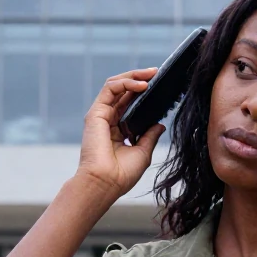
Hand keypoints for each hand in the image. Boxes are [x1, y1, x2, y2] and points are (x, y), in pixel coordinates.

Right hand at [74, 68, 166, 199]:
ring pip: (116, 85)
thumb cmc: (122, 174)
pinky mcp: (96, 113)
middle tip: (157, 72)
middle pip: (124, 91)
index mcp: (118, 131)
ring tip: (151, 74)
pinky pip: (110, 89)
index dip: (144, 93)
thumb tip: (160, 124)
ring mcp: (101, 115)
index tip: (160, 86)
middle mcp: (109, 121)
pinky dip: (126, 82)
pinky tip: (141, 85)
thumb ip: (150, 136)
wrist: (106, 183)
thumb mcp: (143, 152)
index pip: (130, 104)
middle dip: (140, 78)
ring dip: (133, 76)